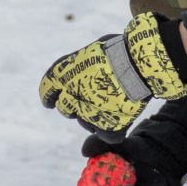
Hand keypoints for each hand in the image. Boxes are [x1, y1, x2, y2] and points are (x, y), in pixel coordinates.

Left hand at [38, 11, 186, 133]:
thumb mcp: (92, 50)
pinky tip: (123, 115)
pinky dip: (114, 129)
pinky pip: (107, 136)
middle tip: (93, 96)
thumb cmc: (120, 49)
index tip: (50, 101)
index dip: (49, 97)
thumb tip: (84, 71)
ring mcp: (89, 114)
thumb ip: (81, 63)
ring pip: (86, 123)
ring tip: (113, 100)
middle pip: (65, 109)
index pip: (46, 90)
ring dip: (95, 115)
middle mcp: (71, 96)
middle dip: (74, 105)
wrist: (139, 62)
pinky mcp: (108, 128)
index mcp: (62, 74)